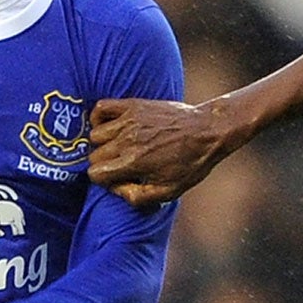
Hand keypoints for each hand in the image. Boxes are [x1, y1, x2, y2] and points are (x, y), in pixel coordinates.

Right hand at [87, 97, 226, 204]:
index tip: (116, 179)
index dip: (104, 180)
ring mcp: (129, 120)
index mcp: (134, 162)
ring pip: (95, 134)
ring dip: (103, 142)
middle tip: (121, 164)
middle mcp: (127, 140)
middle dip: (104, 163)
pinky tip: (111, 126)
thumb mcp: (169, 191)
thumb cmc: (190, 163)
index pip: (95, 174)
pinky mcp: (133, 105)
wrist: (208, 131)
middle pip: (94, 155)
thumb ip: (138, 197)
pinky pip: (101, 107)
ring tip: (118, 146)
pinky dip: (99, 117)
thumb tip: (116, 189)